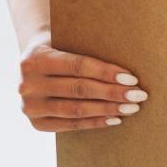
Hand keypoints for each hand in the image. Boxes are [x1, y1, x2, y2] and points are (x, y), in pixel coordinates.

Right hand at [19, 41, 146, 132]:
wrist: (30, 65)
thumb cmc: (57, 48)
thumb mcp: (62, 41)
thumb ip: (85, 49)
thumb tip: (124, 66)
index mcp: (34, 59)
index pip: (77, 66)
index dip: (106, 73)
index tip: (131, 79)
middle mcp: (28, 84)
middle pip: (79, 89)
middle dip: (112, 93)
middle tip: (138, 95)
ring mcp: (30, 107)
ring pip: (76, 110)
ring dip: (108, 109)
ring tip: (131, 108)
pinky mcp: (37, 124)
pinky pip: (71, 125)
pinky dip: (95, 122)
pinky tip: (115, 119)